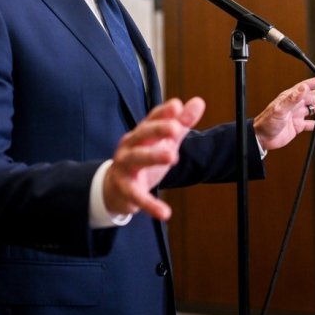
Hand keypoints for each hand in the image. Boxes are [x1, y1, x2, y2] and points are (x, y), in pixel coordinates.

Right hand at [103, 97, 205, 220]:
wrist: (115, 187)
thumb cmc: (143, 160)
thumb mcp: (163, 142)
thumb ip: (181, 123)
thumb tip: (198, 101)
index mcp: (141, 133)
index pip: (151, 119)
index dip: (163, 112)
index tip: (176, 106)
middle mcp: (130, 146)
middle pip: (142, 134)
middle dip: (158, 130)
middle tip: (176, 129)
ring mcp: (125, 166)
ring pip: (137, 158)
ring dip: (153, 156)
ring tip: (172, 157)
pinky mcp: (125, 189)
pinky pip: (137, 196)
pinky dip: (150, 204)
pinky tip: (164, 213)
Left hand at [253, 73, 314, 150]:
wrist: (261, 138)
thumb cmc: (267, 122)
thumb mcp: (280, 108)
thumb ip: (292, 98)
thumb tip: (303, 87)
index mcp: (290, 98)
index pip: (306, 86)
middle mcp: (295, 105)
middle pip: (314, 96)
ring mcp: (297, 115)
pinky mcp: (297, 126)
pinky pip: (313, 125)